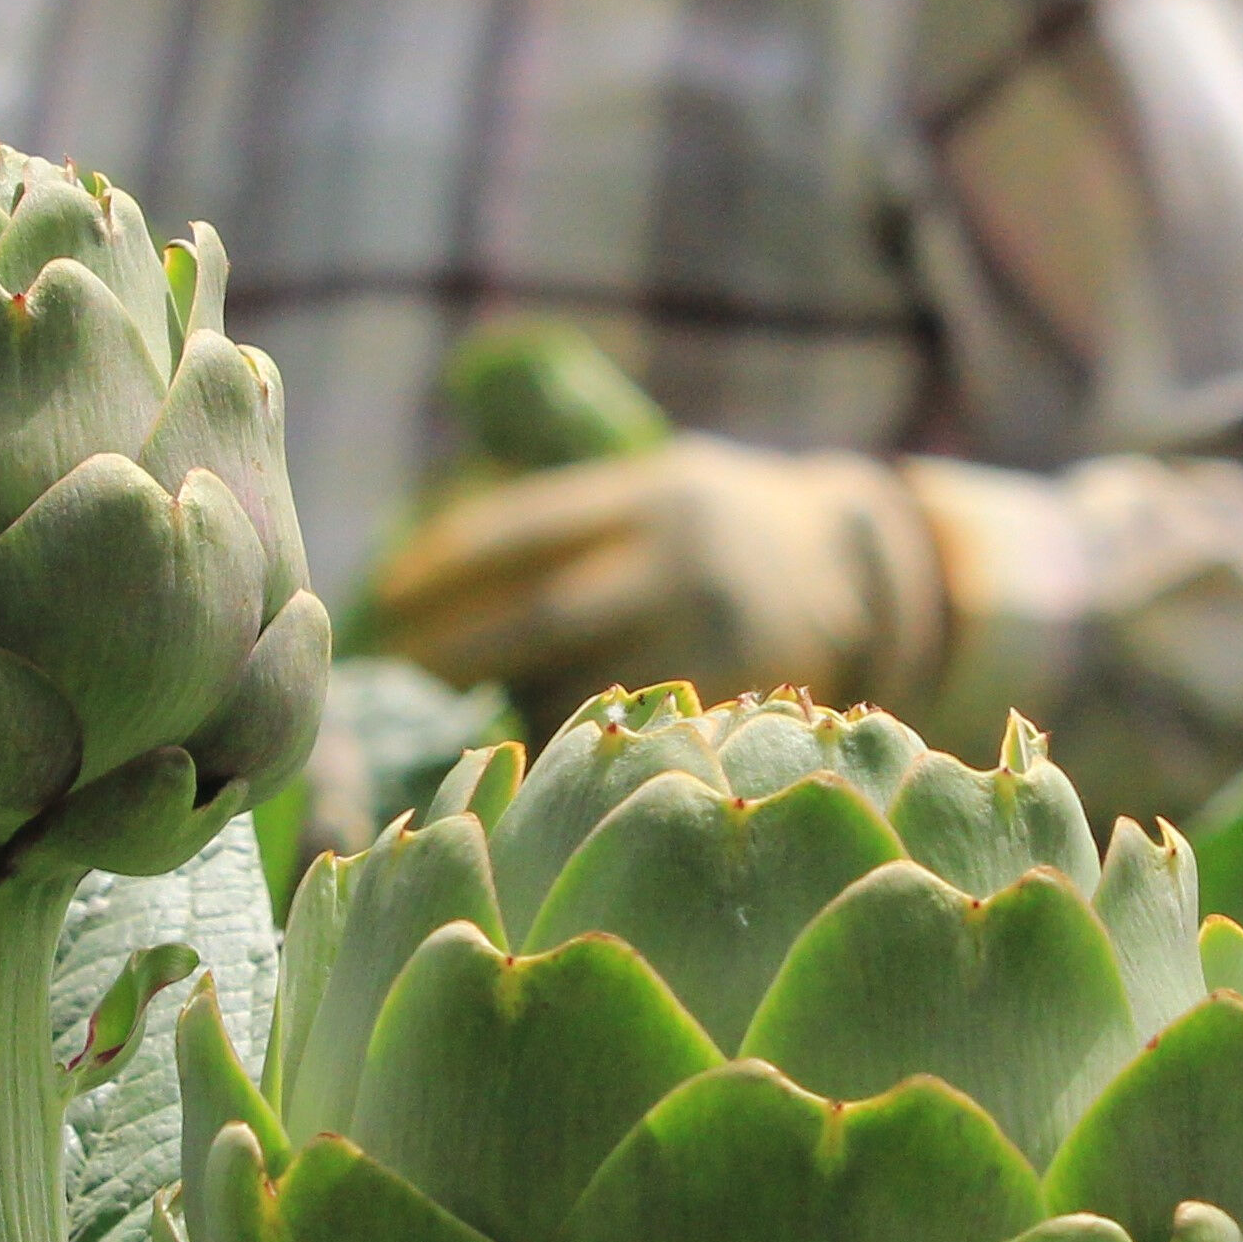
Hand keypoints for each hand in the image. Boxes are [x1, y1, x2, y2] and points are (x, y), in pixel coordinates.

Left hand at [370, 436, 943, 710]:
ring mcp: (718, 634)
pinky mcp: (741, 701)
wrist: (859, 565)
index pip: (519, 530)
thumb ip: (569, 526)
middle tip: (392, 675)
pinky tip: (529, 750)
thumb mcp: (653, 491)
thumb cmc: (715, 530)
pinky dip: (574, 740)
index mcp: (651, 495)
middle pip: (540, 613)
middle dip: (453, 648)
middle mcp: (685, 559)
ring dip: (508, 703)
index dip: (439, 568)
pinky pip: (633, 734)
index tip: (383, 598)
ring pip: (584, 683)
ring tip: (446, 713)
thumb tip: (425, 574)